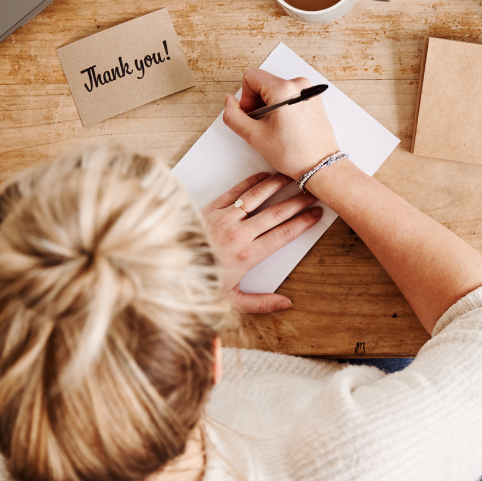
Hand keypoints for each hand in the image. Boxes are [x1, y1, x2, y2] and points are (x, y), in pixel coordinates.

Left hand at [202, 172, 323, 312]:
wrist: (165, 267)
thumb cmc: (198, 282)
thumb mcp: (230, 300)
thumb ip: (261, 302)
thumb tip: (287, 303)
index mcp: (248, 256)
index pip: (284, 234)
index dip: (304, 222)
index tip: (316, 214)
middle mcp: (239, 234)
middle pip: (277, 213)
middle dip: (298, 202)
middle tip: (312, 194)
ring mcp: (224, 218)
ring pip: (258, 197)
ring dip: (279, 185)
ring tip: (293, 178)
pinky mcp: (211, 208)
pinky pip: (236, 191)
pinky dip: (253, 182)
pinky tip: (265, 176)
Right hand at [222, 69, 339, 179]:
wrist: (321, 166)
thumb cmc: (294, 154)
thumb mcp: (254, 136)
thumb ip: (233, 115)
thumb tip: (230, 101)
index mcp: (284, 89)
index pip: (251, 77)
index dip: (246, 97)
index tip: (253, 116)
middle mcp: (300, 85)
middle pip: (264, 83)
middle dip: (258, 103)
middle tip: (263, 125)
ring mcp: (310, 91)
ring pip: (277, 90)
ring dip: (270, 107)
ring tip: (277, 128)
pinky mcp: (314, 99)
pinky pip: (290, 96)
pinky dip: (284, 108)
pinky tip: (287, 127)